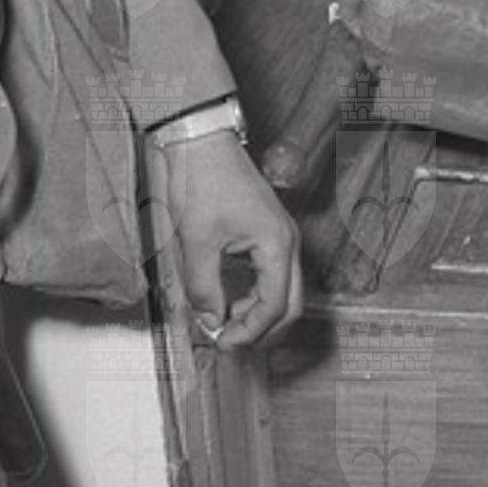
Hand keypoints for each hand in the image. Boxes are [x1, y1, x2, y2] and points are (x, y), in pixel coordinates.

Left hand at [156, 129, 303, 350]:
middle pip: (290, 304)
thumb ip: (204, 288)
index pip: (275, 306)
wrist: (202, 143)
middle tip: (229, 341)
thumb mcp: (197, 242)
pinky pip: (272, 275)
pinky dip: (256, 295)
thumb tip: (210, 321)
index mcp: (277, 244)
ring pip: (283, 291)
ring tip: (224, 322)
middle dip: (262, 329)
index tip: (223, 343)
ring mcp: (281, 236)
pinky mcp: (269, 232)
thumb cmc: (202, 181)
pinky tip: (230, 299)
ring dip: (258, 313)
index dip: (250, 332)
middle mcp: (287, 241)